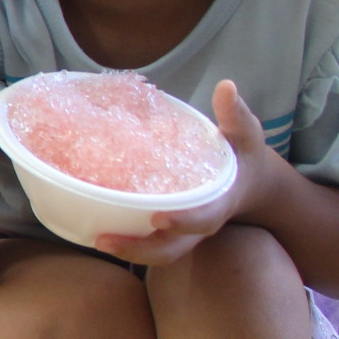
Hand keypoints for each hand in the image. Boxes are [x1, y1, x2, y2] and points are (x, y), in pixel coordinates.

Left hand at [94, 80, 276, 265]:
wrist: (246, 183)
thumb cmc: (242, 155)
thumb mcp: (245, 134)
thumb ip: (235, 114)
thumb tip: (227, 86)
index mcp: (217, 203)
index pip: (202, 219)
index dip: (183, 221)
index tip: (160, 218)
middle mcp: (197, 225)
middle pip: (170, 249)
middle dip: (140, 249)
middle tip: (105, 240)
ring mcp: (181, 232)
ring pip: (155, 252)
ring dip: (126, 251)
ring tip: (95, 239)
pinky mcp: (164, 230)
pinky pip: (144, 241)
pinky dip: (124, 238)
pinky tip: (92, 227)